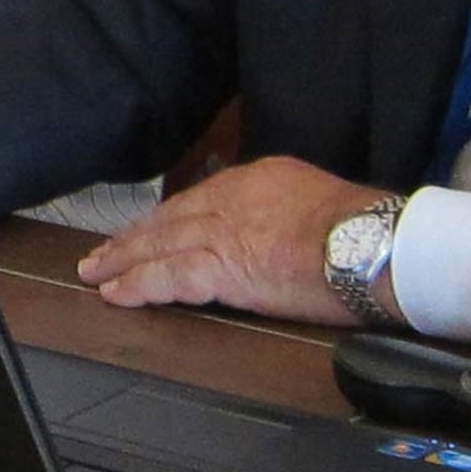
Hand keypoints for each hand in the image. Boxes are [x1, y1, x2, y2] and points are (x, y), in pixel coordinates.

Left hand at [77, 156, 389, 322]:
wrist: (373, 243)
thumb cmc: (363, 231)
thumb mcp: (319, 201)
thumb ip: (286, 212)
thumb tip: (279, 232)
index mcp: (259, 179)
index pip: (200, 199)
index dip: (168, 219)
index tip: (148, 231)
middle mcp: (233, 197)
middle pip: (170, 218)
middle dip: (134, 237)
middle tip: (103, 253)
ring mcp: (224, 231)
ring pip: (160, 244)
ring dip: (124, 261)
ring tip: (97, 273)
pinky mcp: (222, 267)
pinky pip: (167, 277)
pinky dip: (138, 285)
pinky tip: (117, 293)